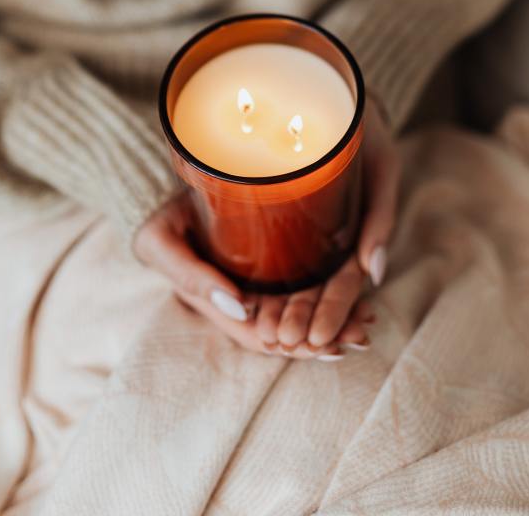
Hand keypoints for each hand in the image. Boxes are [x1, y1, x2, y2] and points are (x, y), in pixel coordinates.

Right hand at [134, 93, 398, 358]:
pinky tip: (361, 282)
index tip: (327, 344)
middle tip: (362, 333)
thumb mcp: (161, 245)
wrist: (165, 183)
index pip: (264, 336)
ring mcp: (261, 277)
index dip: (294, 345)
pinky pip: (307, 277)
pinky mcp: (275, 252)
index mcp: (222, 304)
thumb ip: (191, 276)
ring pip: (303, 305)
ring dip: (336, 315)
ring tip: (368, 319)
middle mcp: (246, 297)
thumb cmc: (160, 219)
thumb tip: (243, 307)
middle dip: (327, 334)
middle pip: (291, 325)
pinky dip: (332, 286)